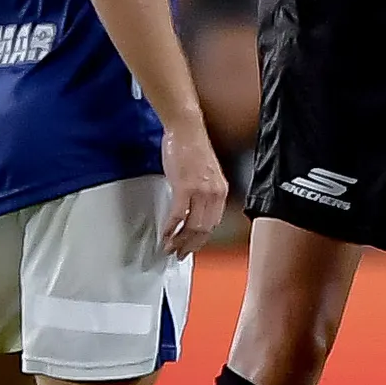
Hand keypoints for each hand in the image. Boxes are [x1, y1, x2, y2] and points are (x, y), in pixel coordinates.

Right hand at [160, 130, 232, 255]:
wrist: (187, 131)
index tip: (191, 247)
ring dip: (179, 241)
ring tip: (169, 248)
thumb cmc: (192, 149)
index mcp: (221, 191)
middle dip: (190, 246)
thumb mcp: (205, 175)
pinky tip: (164, 234)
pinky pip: (178, 216)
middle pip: (204, 230)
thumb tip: (193, 211)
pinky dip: (170, 228)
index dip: (201, 239)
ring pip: (192, 226)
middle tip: (178, 254)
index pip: (213, 224)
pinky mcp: (185, 187)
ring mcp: (201, 191)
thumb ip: (203, 193)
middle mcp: (214, 194)